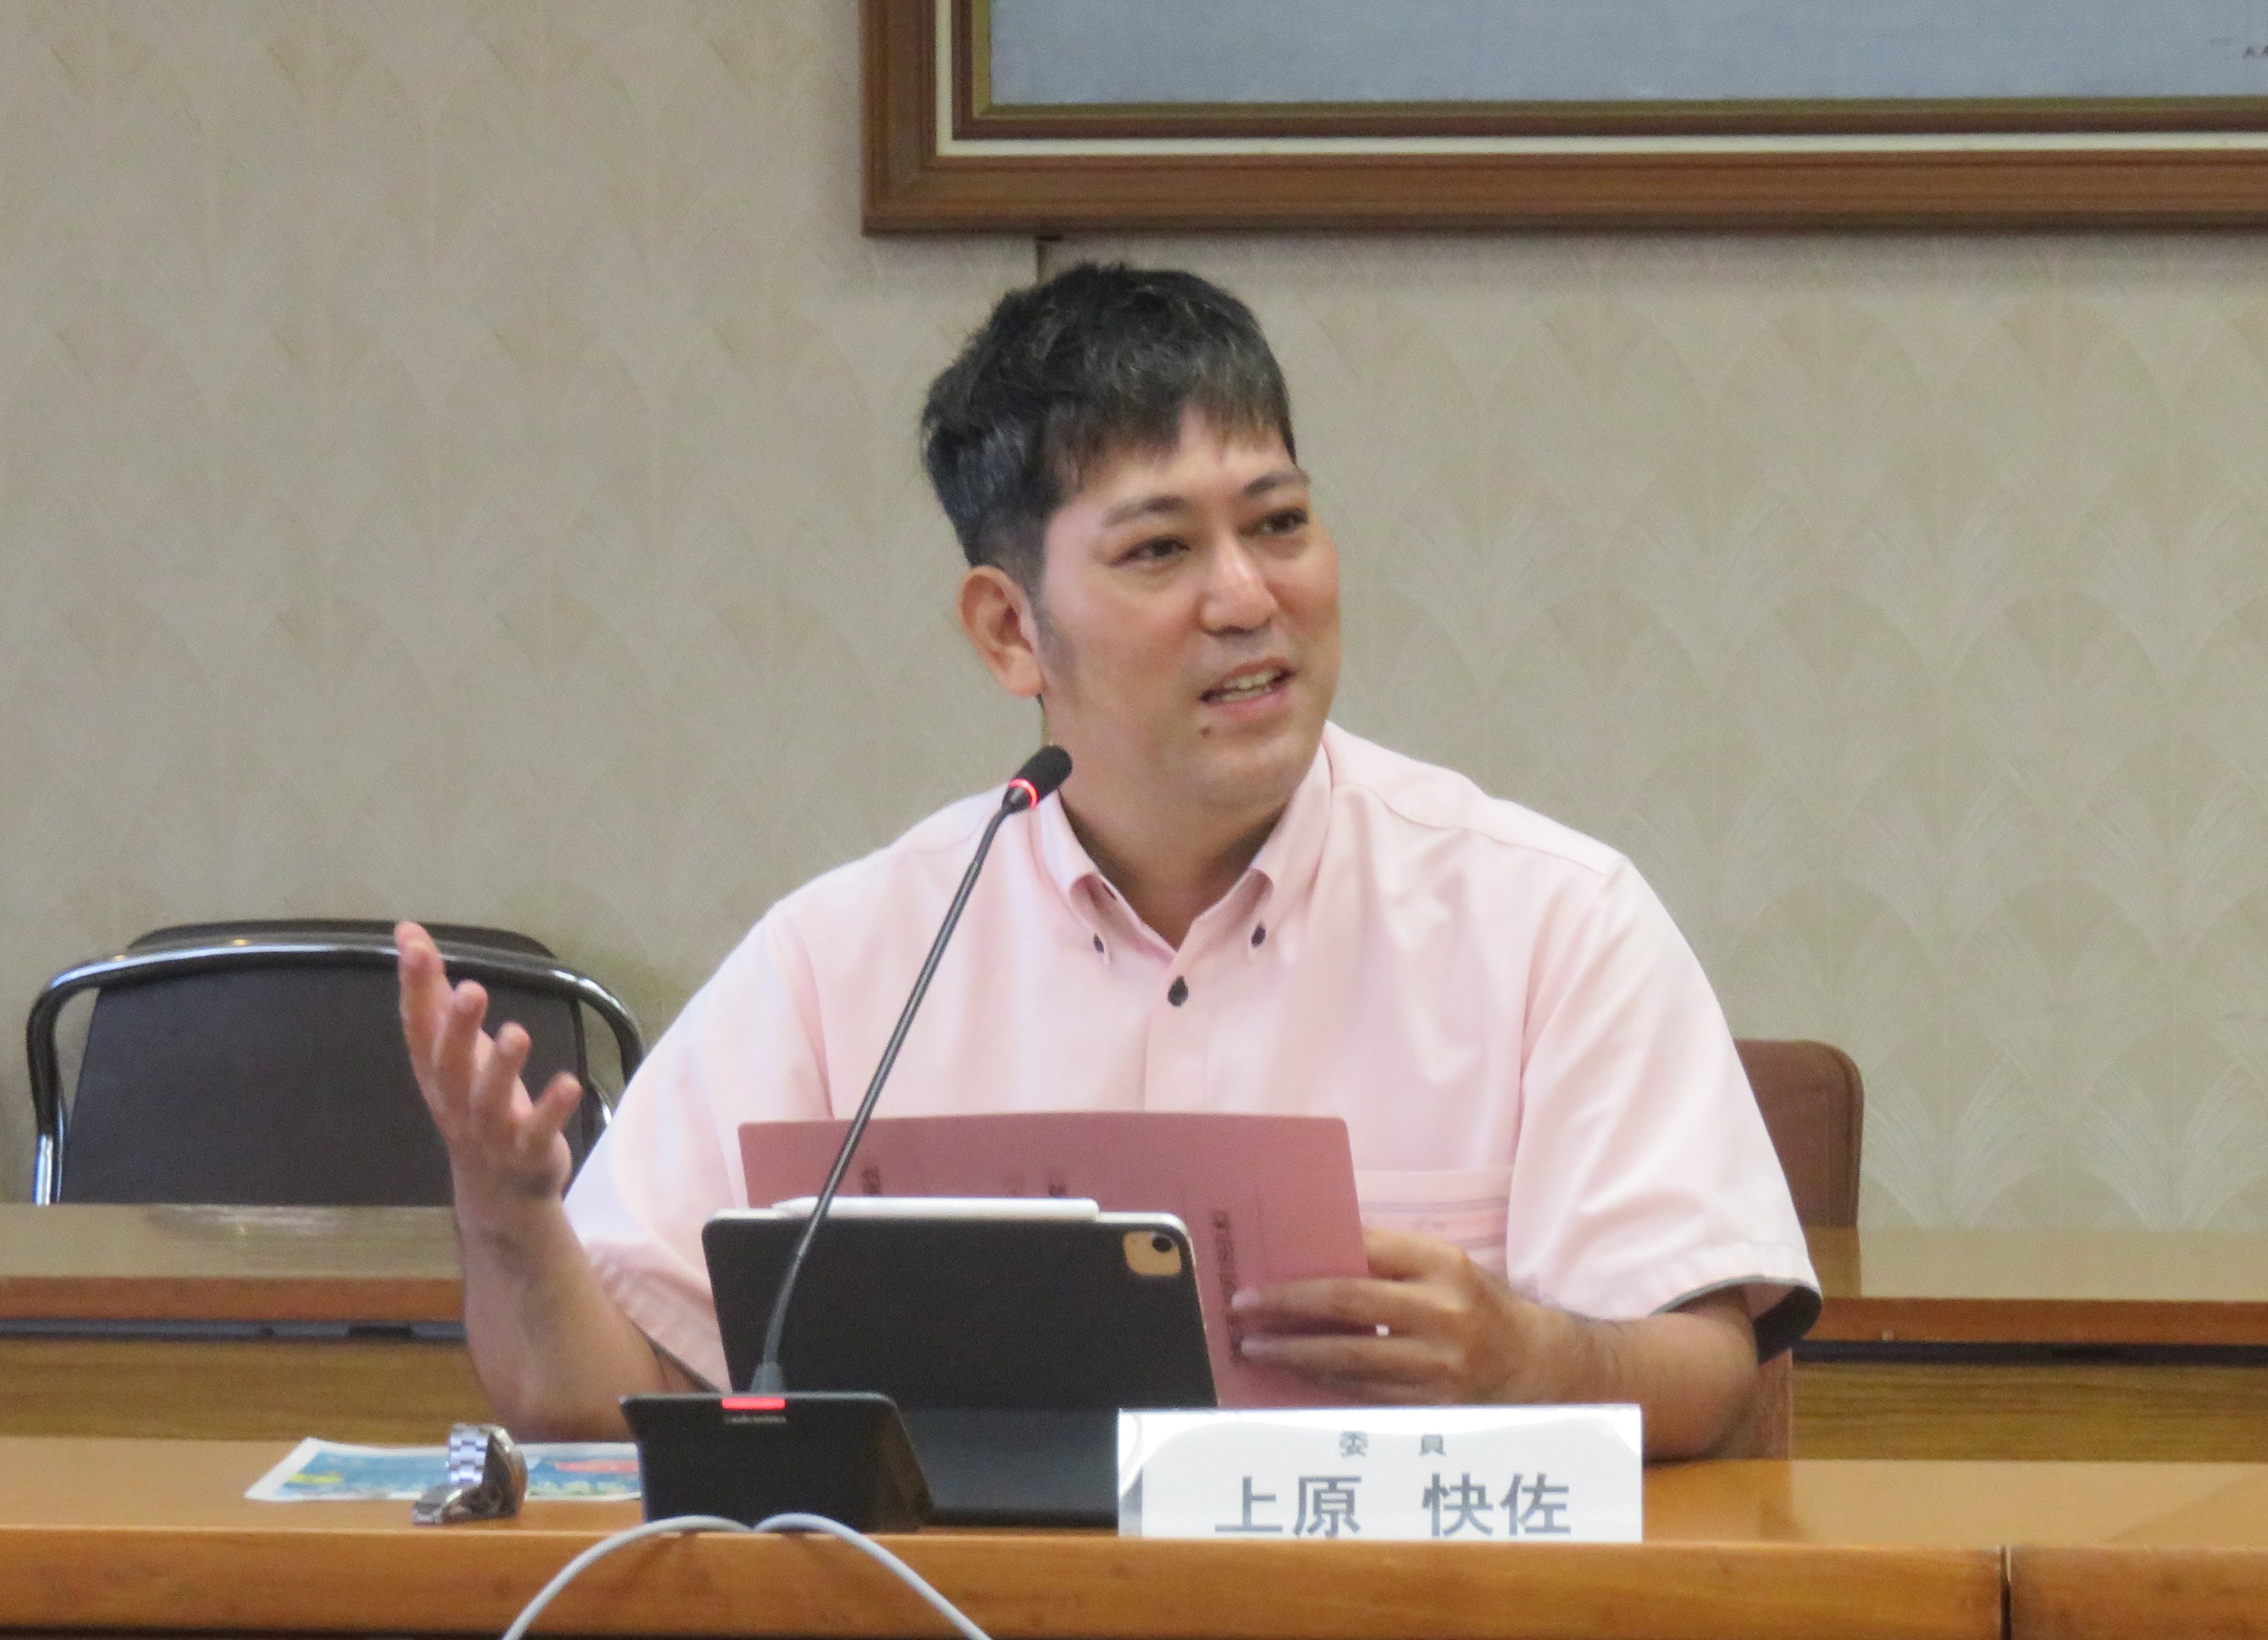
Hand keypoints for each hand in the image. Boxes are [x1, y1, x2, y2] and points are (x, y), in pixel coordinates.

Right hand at [395, 920, 581, 1212]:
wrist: (499, 1192)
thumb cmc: (474, 1104)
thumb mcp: (452, 1049)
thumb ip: (432, 992)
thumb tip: (407, 931)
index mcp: (435, 1072)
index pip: (419, 1027)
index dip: (416, 988)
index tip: (414, 946)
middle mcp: (455, 1101)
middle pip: (451, 1064)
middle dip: (459, 1028)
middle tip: (472, 989)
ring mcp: (491, 1130)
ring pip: (490, 1100)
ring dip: (503, 1067)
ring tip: (517, 1032)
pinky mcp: (528, 1151)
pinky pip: (538, 1131)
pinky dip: (552, 1109)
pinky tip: (569, 1082)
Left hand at [1230, 1226, 1558, 1404]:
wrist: (1536, 1365)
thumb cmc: (1474, 1306)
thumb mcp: (1443, 1268)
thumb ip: (1387, 1261)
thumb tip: (1305, 1259)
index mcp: (1442, 1265)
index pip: (1363, 1253)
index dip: (1306, 1266)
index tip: (1260, 1276)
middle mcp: (1442, 1312)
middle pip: (1347, 1304)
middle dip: (1286, 1308)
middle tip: (1243, 1312)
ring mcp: (1440, 1365)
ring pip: (1350, 1358)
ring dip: (1294, 1353)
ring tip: (1256, 1349)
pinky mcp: (1435, 1408)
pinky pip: (1365, 1394)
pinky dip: (1326, 1382)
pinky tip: (1297, 1375)